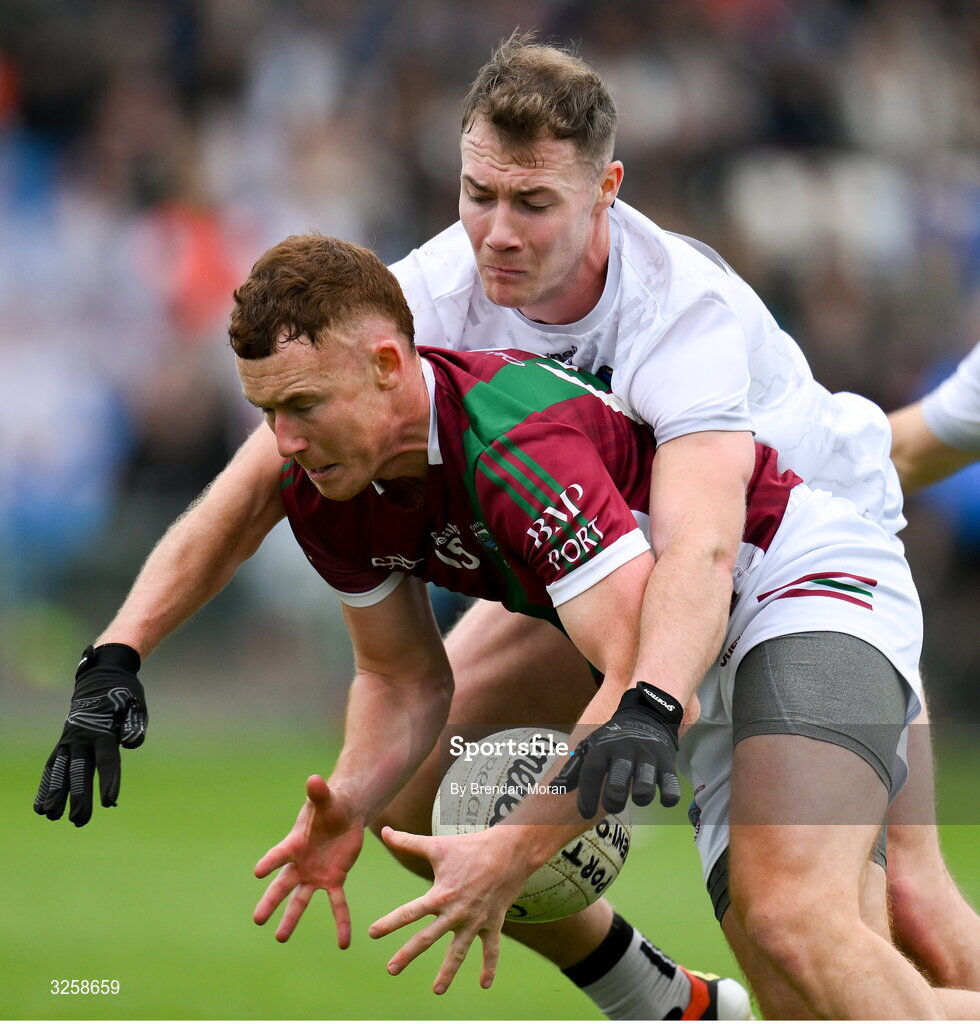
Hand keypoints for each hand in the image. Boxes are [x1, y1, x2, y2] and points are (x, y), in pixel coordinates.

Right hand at [33, 643, 147, 826]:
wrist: (101, 677)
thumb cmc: (124, 695)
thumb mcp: (136, 705)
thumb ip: (134, 725)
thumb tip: (132, 745)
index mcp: (104, 730)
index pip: (107, 760)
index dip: (109, 781)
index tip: (110, 802)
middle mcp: (83, 737)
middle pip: (80, 771)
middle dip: (79, 797)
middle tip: (80, 821)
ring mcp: (70, 740)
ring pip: (61, 770)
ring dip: (56, 794)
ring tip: (51, 816)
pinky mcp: (63, 743)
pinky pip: (52, 766)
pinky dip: (46, 784)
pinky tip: (40, 806)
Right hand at [253, 775, 364, 947]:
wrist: (345, 813)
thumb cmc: (330, 804)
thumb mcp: (327, 798)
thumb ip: (319, 793)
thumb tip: (314, 779)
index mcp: (295, 843)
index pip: (279, 854)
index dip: (270, 862)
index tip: (258, 871)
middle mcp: (300, 863)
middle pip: (282, 885)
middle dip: (270, 901)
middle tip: (257, 919)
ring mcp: (315, 874)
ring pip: (300, 900)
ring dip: (291, 918)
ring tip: (280, 937)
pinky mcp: (333, 880)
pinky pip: (337, 904)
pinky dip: (341, 922)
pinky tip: (343, 943)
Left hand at [369, 827, 528, 993]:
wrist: (508, 851)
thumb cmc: (470, 847)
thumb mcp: (437, 846)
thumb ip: (408, 842)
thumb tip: (384, 830)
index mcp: (440, 895)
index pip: (409, 912)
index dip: (390, 923)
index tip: (372, 934)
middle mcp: (456, 912)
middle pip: (427, 938)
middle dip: (408, 955)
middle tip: (391, 970)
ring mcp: (475, 921)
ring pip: (459, 952)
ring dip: (447, 972)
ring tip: (437, 991)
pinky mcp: (493, 923)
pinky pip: (491, 949)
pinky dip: (489, 967)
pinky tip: (484, 985)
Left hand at [554, 681, 682, 817]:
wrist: (646, 716)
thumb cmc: (612, 740)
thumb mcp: (590, 747)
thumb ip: (574, 769)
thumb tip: (555, 788)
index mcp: (602, 748)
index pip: (591, 771)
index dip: (587, 795)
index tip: (586, 814)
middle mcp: (624, 750)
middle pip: (618, 778)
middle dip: (614, 799)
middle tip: (612, 806)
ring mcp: (647, 756)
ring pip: (645, 781)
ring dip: (642, 796)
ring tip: (638, 799)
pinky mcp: (667, 761)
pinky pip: (671, 783)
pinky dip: (669, 796)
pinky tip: (663, 799)